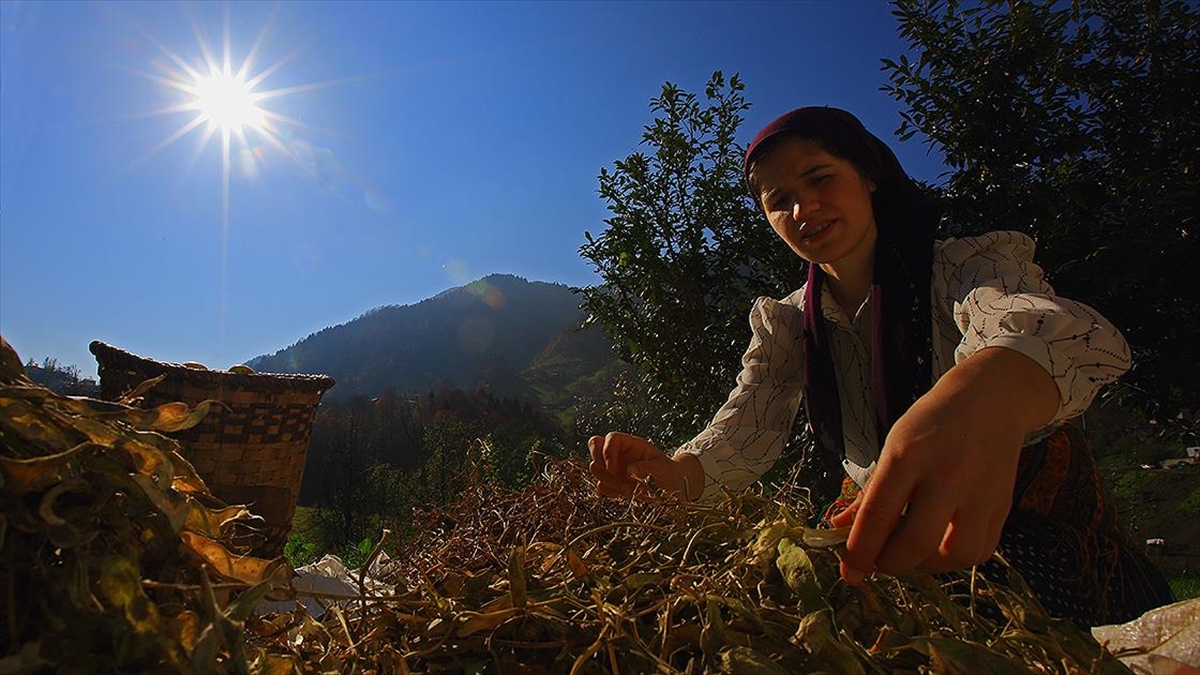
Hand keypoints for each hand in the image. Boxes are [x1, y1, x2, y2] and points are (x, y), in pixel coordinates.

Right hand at [588, 432, 703, 499]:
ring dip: (607, 480)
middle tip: (614, 475)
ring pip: (595, 468)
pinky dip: (609, 492)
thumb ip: (647, 467)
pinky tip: (624, 494)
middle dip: (599, 462)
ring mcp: (615, 467)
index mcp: (632, 444)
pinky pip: (601, 486)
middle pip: (594, 445)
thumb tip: (629, 470)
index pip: (610, 438)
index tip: (614, 469)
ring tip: (627, 488)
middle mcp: (620, 453)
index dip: (607, 451)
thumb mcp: (663, 468)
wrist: (673, 488)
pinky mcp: (614, 483)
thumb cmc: (670, 473)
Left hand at [833, 347, 1058, 583]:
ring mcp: (980, 492)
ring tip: (909, 552)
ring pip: (953, 555)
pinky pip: (979, 552)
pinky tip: (939, 547)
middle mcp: (947, 475)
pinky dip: (953, 559)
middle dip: (889, 564)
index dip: (860, 551)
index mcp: (908, 456)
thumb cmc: (932, 424)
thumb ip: (870, 494)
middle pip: (916, 543)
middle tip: (878, 561)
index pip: (878, 515)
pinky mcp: (1004, 505)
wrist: (990, 400)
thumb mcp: (893, 446)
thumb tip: (840, 531)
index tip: (850, 574)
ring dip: (924, 566)